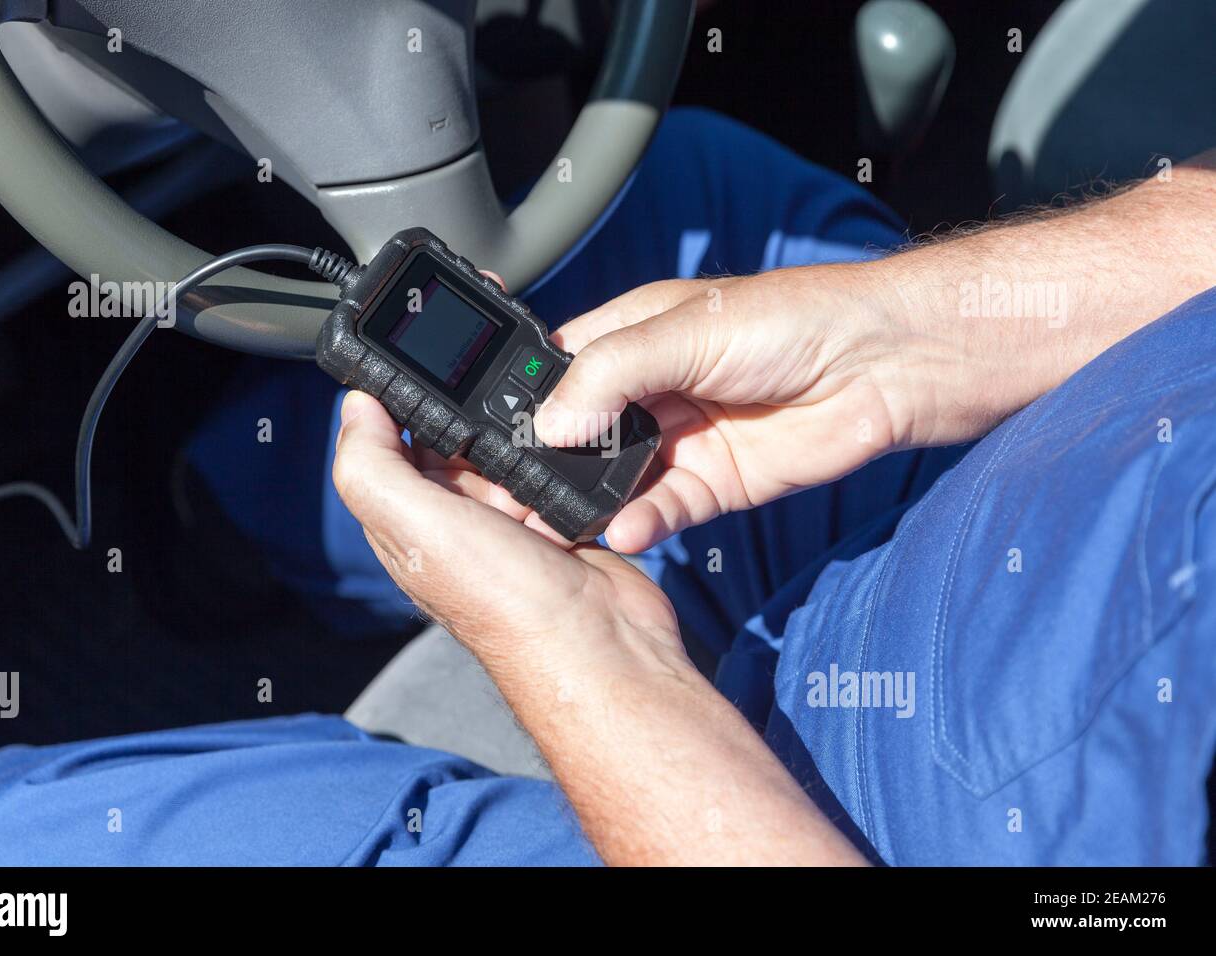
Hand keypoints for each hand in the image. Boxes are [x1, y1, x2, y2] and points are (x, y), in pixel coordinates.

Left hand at [330, 389, 682, 668]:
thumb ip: (373, 466)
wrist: (600, 645)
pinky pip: (558, 468)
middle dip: (475, 418)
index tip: (418, 365)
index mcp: (409, 522)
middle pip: (456, 439)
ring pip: (510, 448)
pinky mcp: (558, 520)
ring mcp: (510, 522)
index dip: (396, 404)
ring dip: (525, 438)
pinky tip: (570, 458)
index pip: (387, 446)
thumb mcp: (417, 526)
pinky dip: (565, 459)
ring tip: (539, 439)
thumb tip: (355, 406)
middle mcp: (455, 524)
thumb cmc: (507, 603)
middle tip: (495, 401)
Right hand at [533, 263, 953, 552]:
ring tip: (556, 526)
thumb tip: (552, 424)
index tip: (490, 440)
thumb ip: (613, 372)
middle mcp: (649, 391)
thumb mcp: (687, 330)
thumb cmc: (793, 320)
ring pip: (617, 480)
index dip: (525, 403)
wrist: (883, 365)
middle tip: (512, 499)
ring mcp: (681, 440)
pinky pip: (666, 510)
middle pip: (580, 435)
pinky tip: (625, 531)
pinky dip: (643, 523)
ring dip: (589, 503)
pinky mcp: (715, 484)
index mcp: (631, 338)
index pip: (558, 372)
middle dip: (548, 466)